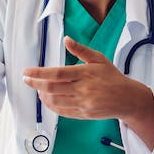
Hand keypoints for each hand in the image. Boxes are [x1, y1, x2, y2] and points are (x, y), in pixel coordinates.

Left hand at [23, 37, 141, 119]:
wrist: (128, 99)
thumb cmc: (112, 77)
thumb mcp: (99, 59)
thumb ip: (80, 50)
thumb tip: (67, 39)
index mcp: (85, 73)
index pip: (57, 73)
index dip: (39, 73)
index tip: (27, 71)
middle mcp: (83, 89)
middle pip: (52, 88)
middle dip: (34, 83)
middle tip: (26, 79)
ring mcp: (83, 103)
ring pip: (54, 100)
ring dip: (41, 94)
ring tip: (36, 87)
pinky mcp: (83, 114)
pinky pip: (61, 111)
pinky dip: (50, 105)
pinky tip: (46, 98)